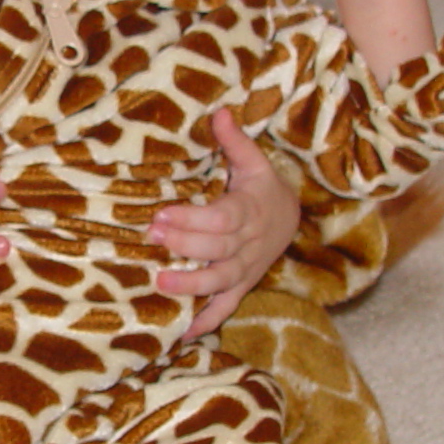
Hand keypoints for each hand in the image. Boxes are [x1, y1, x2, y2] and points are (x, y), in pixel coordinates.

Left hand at [152, 107, 299, 339]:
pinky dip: (204, 322)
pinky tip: (179, 333)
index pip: (221, 218)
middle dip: (185, 245)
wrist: (291, 221)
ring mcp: (245, 269)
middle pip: (217, 249)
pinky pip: (225, 308)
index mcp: (248, 211)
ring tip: (160, 283)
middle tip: (152, 239)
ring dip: (192, 285)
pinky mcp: (241, 287)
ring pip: (221, 281)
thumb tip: (220, 111)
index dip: (192, 219)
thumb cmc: (261, 189)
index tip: (161, 214)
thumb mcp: (254, 162)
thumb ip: (235, 141)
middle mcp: (248, 244)